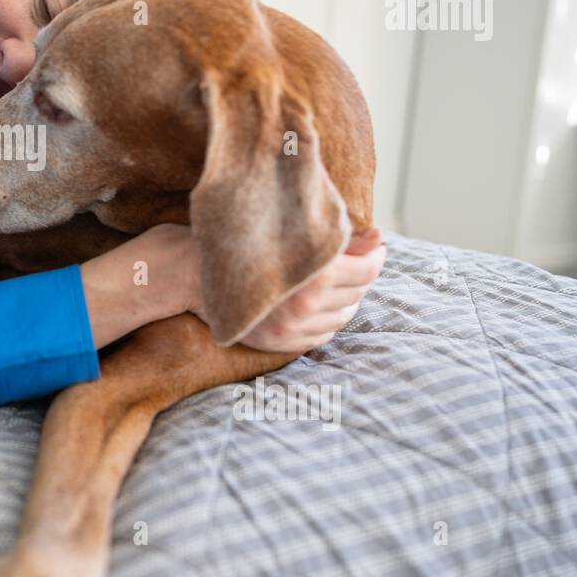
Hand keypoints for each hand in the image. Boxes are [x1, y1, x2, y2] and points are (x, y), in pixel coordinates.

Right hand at [239, 228, 385, 352]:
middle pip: (357, 293)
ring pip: (343, 316)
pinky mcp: (283, 342)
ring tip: (334, 283)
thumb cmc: (246, 244)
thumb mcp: (294, 234)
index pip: (366, 270)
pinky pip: (324, 335)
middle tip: (353, 261)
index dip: (375, 257)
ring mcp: (294, 327)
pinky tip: (317, 304)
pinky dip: (327, 319)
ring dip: (346, 299)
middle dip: (359, 276)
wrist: (197, 273)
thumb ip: (341, 239)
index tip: (375, 248)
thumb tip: (379, 238)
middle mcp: (306, 304)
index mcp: (312, 272)